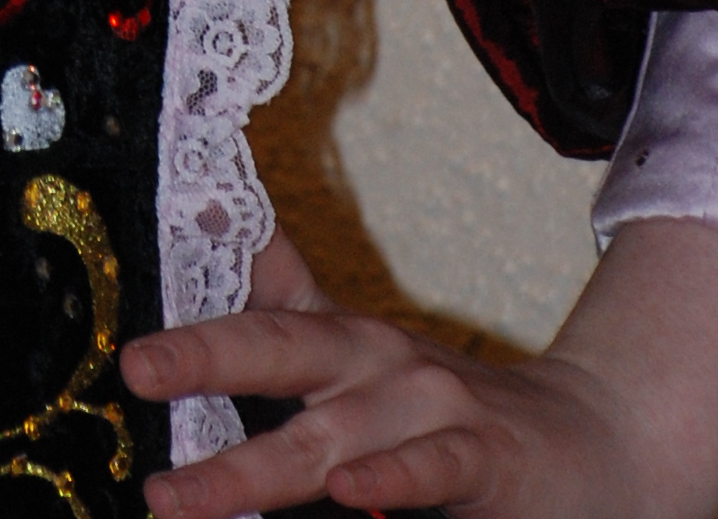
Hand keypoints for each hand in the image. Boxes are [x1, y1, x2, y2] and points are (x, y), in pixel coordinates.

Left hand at [121, 216, 717, 517]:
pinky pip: (428, 469)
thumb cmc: (448, 410)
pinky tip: (345, 492)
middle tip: (134, 369)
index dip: (193, 277)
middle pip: (277, 347)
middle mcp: (374, 358)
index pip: (255, 297)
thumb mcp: (359, 355)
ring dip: (254, 466)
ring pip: (332, 429)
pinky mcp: (483, 457)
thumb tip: (211, 226)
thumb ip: (286, 301)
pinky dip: (386, 479)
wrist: (592, 443)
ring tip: (184, 495)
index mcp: (337, 336)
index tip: (126, 279)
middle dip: (201, 355)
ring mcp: (428, 404)